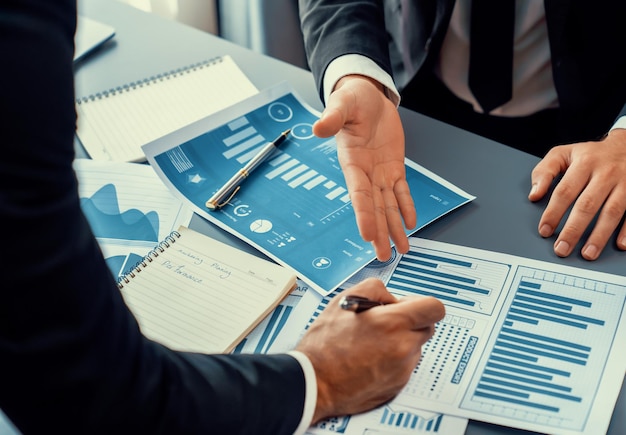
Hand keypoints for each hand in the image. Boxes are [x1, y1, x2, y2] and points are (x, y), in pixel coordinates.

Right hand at [296, 278, 444, 422]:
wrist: (313, 381)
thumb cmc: (324, 343)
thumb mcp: (345, 299)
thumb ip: (377, 289)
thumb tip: (393, 298)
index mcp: (393, 323)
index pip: (434, 308)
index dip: (423, 304)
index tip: (411, 306)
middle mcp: (403, 348)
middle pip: (427, 328)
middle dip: (411, 322)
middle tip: (386, 323)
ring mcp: (402, 370)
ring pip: (415, 348)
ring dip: (400, 342)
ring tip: (372, 343)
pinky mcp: (398, 386)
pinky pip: (405, 366)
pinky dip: (392, 360)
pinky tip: (370, 358)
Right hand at [314, 75, 415, 260]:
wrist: (367, 94)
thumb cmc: (351, 98)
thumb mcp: (341, 103)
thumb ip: (332, 117)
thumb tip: (318, 128)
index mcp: (351, 162)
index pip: (358, 193)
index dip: (363, 214)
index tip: (367, 234)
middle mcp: (365, 173)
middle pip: (374, 207)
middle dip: (380, 232)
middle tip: (384, 255)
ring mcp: (380, 172)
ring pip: (388, 205)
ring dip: (394, 227)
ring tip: (402, 249)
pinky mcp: (394, 167)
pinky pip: (402, 191)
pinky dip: (407, 206)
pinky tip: (411, 223)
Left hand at [528, 129, 625, 259]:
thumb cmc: (590, 155)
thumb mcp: (564, 154)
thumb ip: (544, 171)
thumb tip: (534, 195)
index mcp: (584, 163)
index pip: (565, 191)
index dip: (553, 212)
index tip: (545, 230)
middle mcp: (606, 173)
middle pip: (587, 205)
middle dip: (573, 229)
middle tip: (562, 249)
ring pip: (612, 211)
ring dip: (599, 235)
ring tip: (587, 254)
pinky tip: (621, 245)